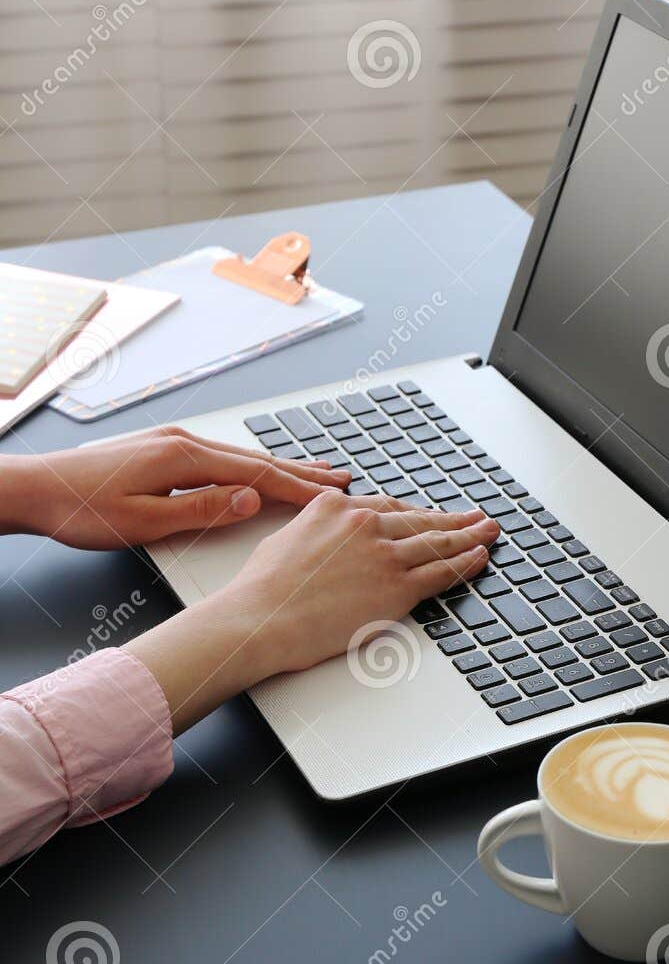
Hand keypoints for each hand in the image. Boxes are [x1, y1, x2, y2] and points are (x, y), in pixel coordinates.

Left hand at [4, 427, 349, 548]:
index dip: (297, 487)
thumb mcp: (144, 521)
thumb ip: (202, 509)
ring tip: (311, 473)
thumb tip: (251, 498)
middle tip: (339, 478)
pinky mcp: (159, 450)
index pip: (256, 473)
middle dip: (300, 471)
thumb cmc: (80, 509)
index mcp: (183, 458)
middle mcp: (182, 443)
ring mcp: (170, 443)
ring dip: (278, 466)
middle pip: (254, 459)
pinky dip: (248, 465)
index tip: (330, 497)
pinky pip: (218, 457)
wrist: (33, 489)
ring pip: (238, 457)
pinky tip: (256, 471)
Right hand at [126, 494, 499, 729]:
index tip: (431, 515)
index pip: (390, 507)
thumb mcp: (288, 536)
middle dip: (452, 520)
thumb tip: (330, 537)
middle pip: (420, 520)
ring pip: (436, 543)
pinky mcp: (396, 586)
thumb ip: (319, 530)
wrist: (262, 617)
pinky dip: (463, 564)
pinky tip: (478, 557)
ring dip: (468, 537)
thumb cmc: (265, 587)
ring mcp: (384, 554)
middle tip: (476, 518)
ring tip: (487, 532)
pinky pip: (439, 572)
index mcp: (338, 507)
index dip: (417, 513)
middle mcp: (365, 523)